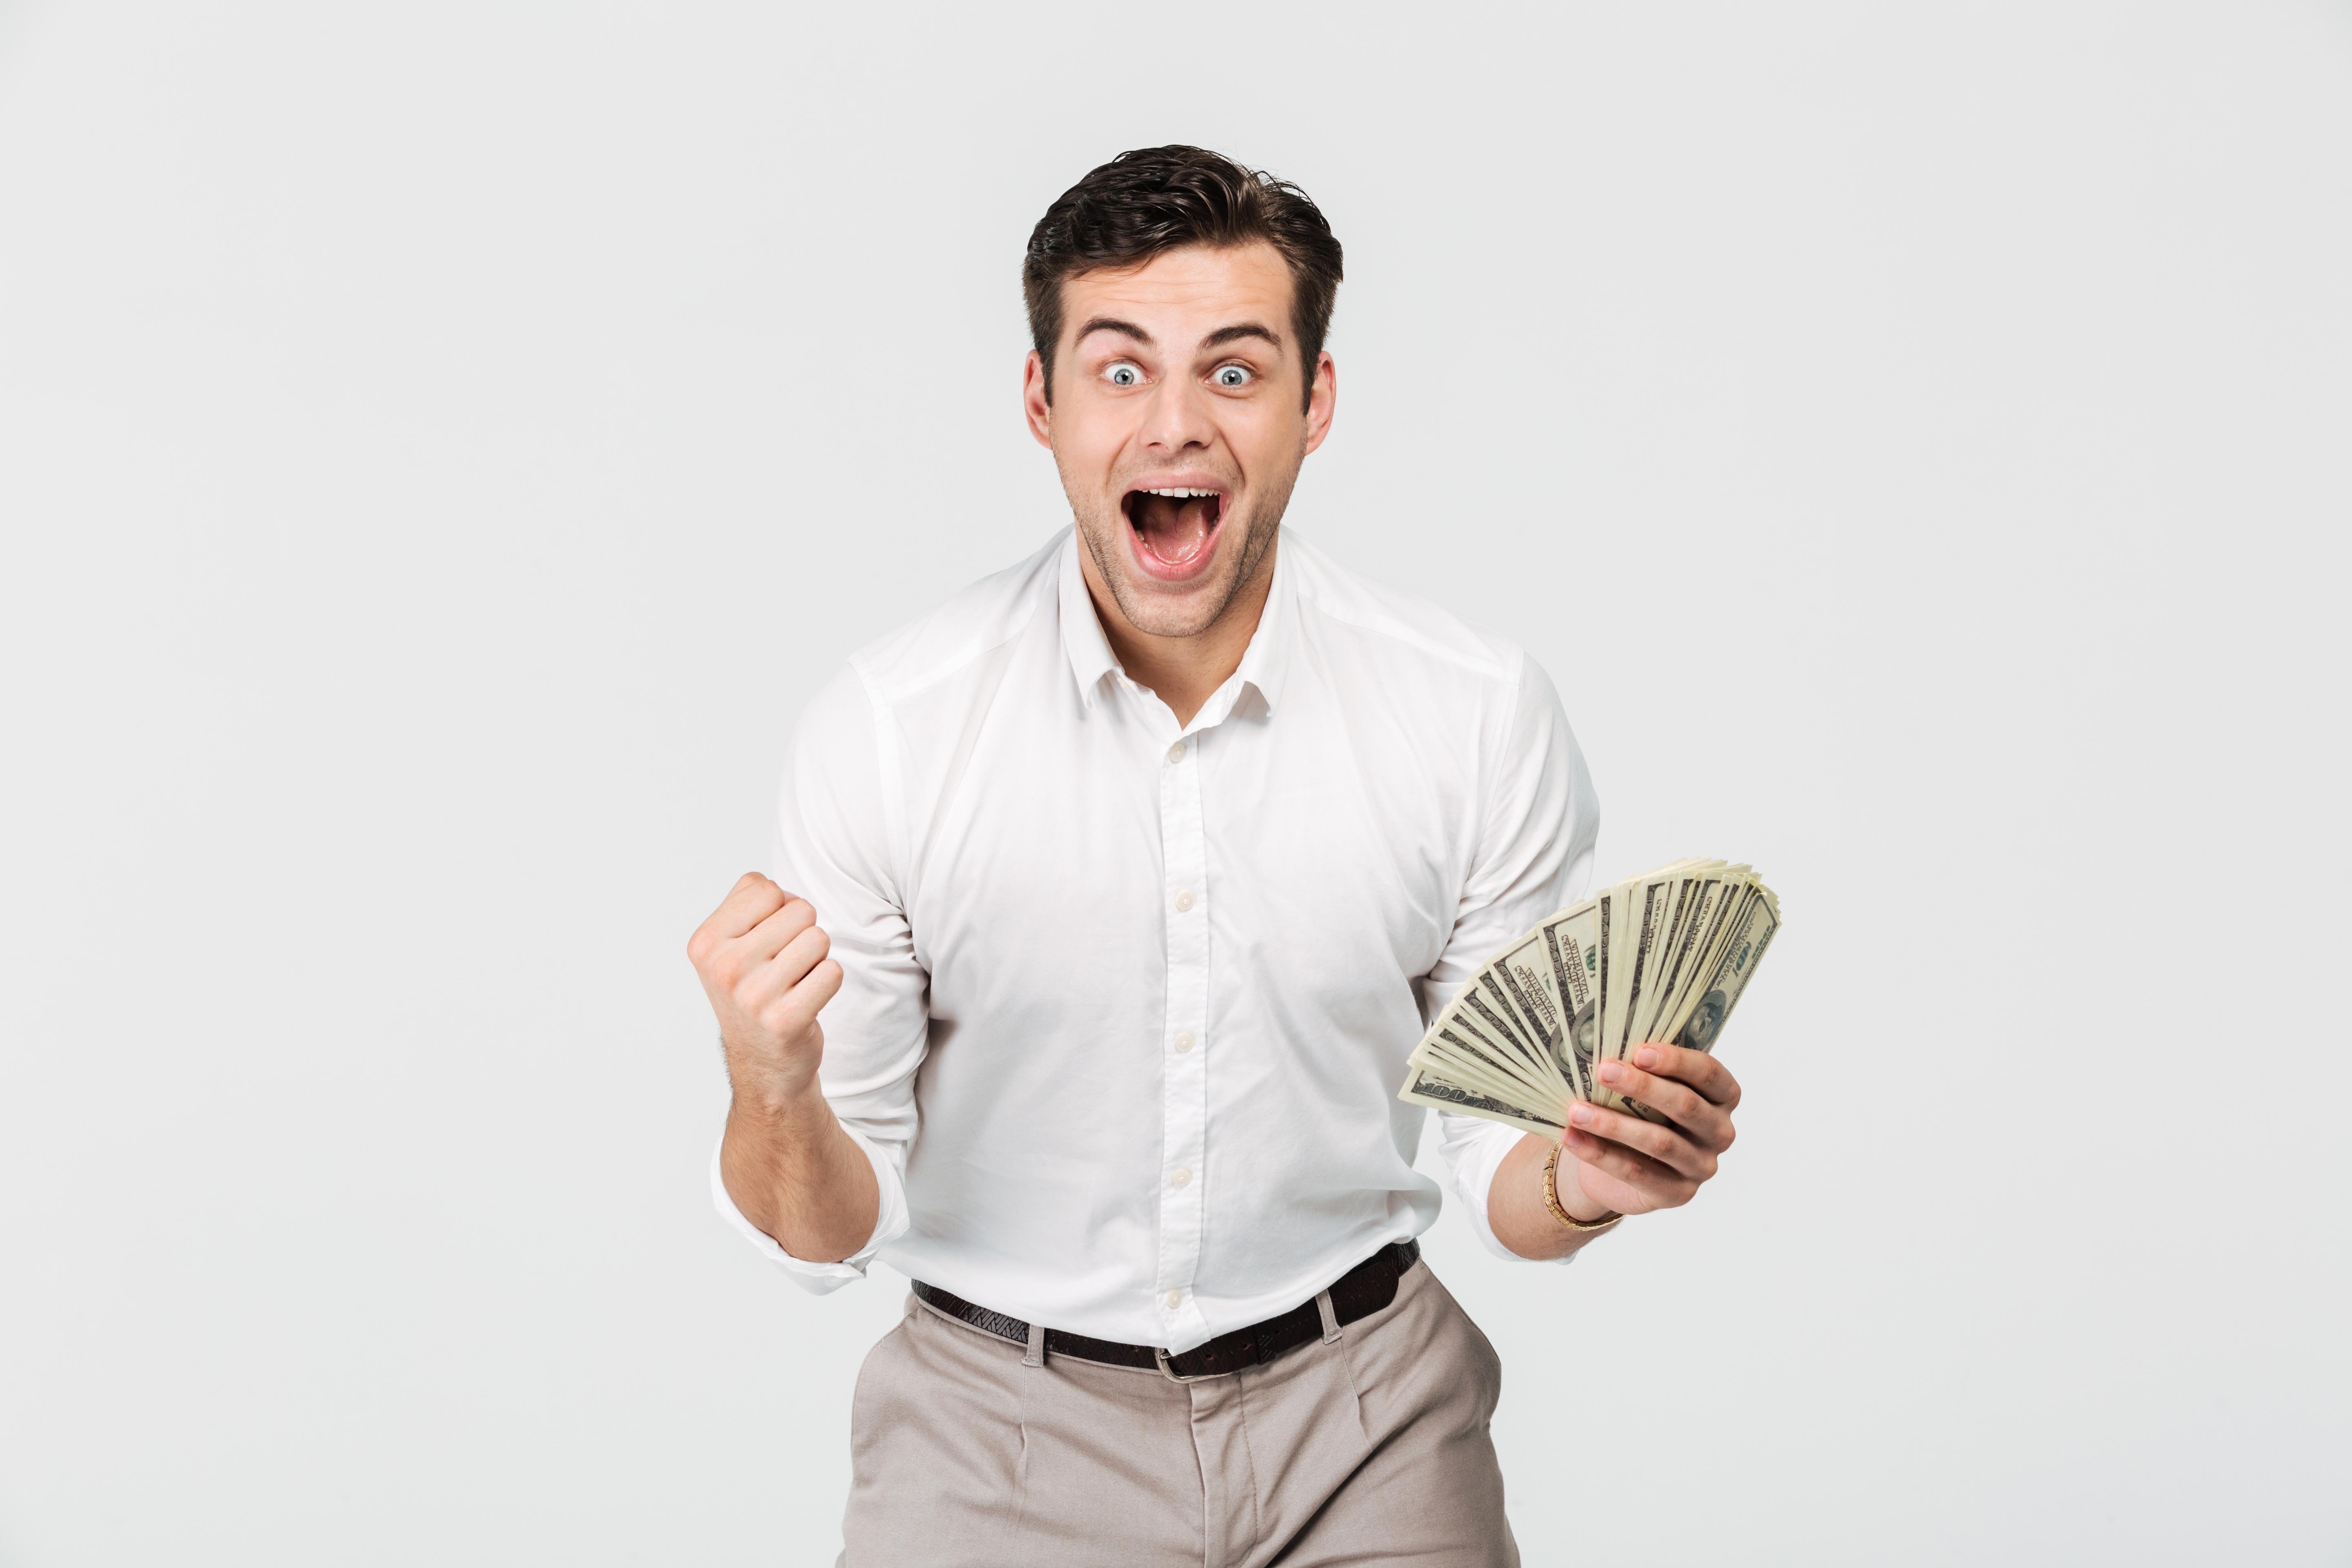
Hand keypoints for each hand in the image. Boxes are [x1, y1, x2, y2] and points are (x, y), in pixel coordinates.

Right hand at [686, 872, 842, 1107]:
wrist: (763, 1064)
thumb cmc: (752, 991)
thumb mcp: (729, 943)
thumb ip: (746, 899)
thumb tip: (770, 885)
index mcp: (705, 943)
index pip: (767, 889)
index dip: (779, 910)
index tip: (766, 942)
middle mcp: (723, 968)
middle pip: (800, 910)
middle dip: (802, 933)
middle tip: (783, 967)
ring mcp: (753, 996)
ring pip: (819, 938)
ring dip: (816, 959)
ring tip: (794, 983)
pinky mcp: (786, 1020)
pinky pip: (833, 971)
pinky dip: (827, 982)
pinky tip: (806, 1000)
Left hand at [1557, 1043, 1739, 1217]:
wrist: (1622, 1165)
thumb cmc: (1639, 1112)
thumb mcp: (1646, 1090)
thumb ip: (1642, 1071)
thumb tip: (1605, 1046)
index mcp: (1722, 1097)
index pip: (1709, 1074)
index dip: (1677, 1061)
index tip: (1639, 1051)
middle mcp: (1720, 1132)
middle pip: (1686, 1105)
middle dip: (1642, 1086)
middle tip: (1603, 1071)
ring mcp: (1701, 1166)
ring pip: (1660, 1142)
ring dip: (1613, 1123)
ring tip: (1576, 1111)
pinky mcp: (1678, 1194)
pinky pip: (1637, 1172)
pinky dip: (1600, 1154)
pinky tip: (1572, 1137)